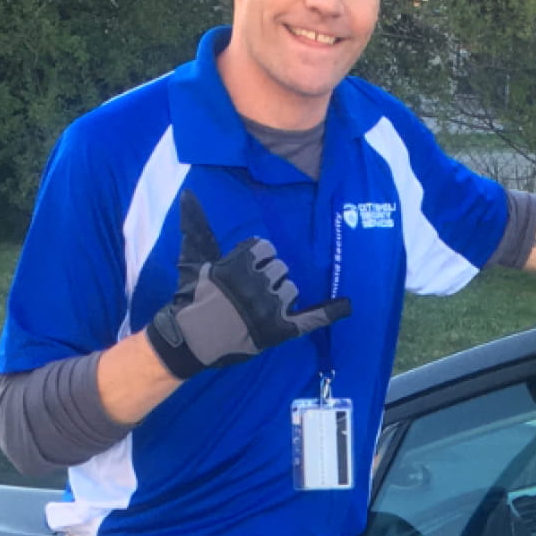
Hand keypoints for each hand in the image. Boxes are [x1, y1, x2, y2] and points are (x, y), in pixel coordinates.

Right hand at [145, 191, 350, 378]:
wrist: (189, 343)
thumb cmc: (191, 301)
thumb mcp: (192, 262)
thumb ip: (196, 227)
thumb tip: (188, 192)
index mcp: (236, 266)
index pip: (265, 248)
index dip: (258, 257)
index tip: (249, 268)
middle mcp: (255, 284)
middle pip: (280, 268)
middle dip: (268, 276)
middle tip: (252, 291)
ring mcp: (269, 308)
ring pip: (292, 289)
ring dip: (281, 295)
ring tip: (262, 306)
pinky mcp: (279, 330)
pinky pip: (312, 317)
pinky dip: (330, 312)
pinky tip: (346, 305)